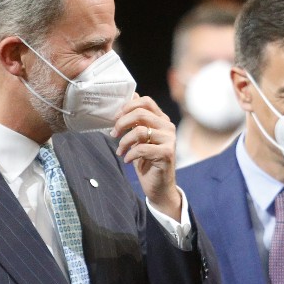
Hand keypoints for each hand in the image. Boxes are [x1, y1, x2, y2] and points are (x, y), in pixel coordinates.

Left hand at [113, 95, 181, 218]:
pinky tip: (127, 160)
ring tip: (120, 150)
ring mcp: (170, 140)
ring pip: (140, 131)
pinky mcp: (167, 153)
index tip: (116, 118)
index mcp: (161, 120)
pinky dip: (130, 154)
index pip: (146, 102)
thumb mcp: (139, 137)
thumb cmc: (147, 160)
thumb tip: (130, 97)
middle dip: (122, 122)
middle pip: (141, 113)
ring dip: (124, 141)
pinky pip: (142, 148)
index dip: (128, 106)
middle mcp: (168, 127)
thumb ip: (136, 120)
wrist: (158, 185)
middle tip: (114, 133)